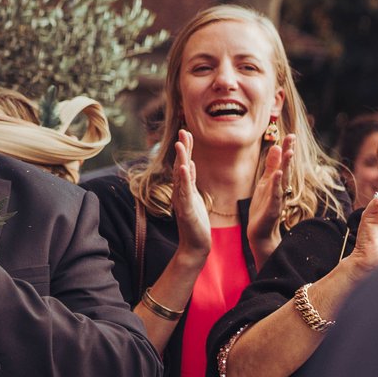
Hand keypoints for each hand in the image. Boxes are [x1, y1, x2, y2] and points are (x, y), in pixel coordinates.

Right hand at [170, 132, 212, 263]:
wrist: (195, 245)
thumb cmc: (196, 223)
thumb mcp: (195, 197)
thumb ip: (191, 181)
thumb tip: (190, 164)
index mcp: (185, 188)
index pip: (185, 164)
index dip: (186, 149)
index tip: (187, 132)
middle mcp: (180, 192)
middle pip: (180, 166)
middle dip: (183, 148)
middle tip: (183, 130)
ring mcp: (182, 200)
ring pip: (181, 176)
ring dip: (181, 159)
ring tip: (180, 143)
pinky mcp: (186, 209)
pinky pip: (185, 191)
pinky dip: (185, 178)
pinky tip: (186, 166)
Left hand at [248, 137, 286, 264]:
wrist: (261, 232)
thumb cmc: (263, 208)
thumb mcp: (266, 184)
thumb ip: (271, 167)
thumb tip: (276, 147)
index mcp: (277, 181)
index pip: (283, 162)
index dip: (286, 148)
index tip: (289, 134)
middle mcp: (281, 187)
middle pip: (286, 167)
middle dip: (289, 152)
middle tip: (291, 136)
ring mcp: (278, 197)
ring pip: (283, 179)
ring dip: (286, 165)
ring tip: (289, 151)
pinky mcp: (273, 207)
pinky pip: (276, 193)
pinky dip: (277, 183)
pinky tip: (278, 173)